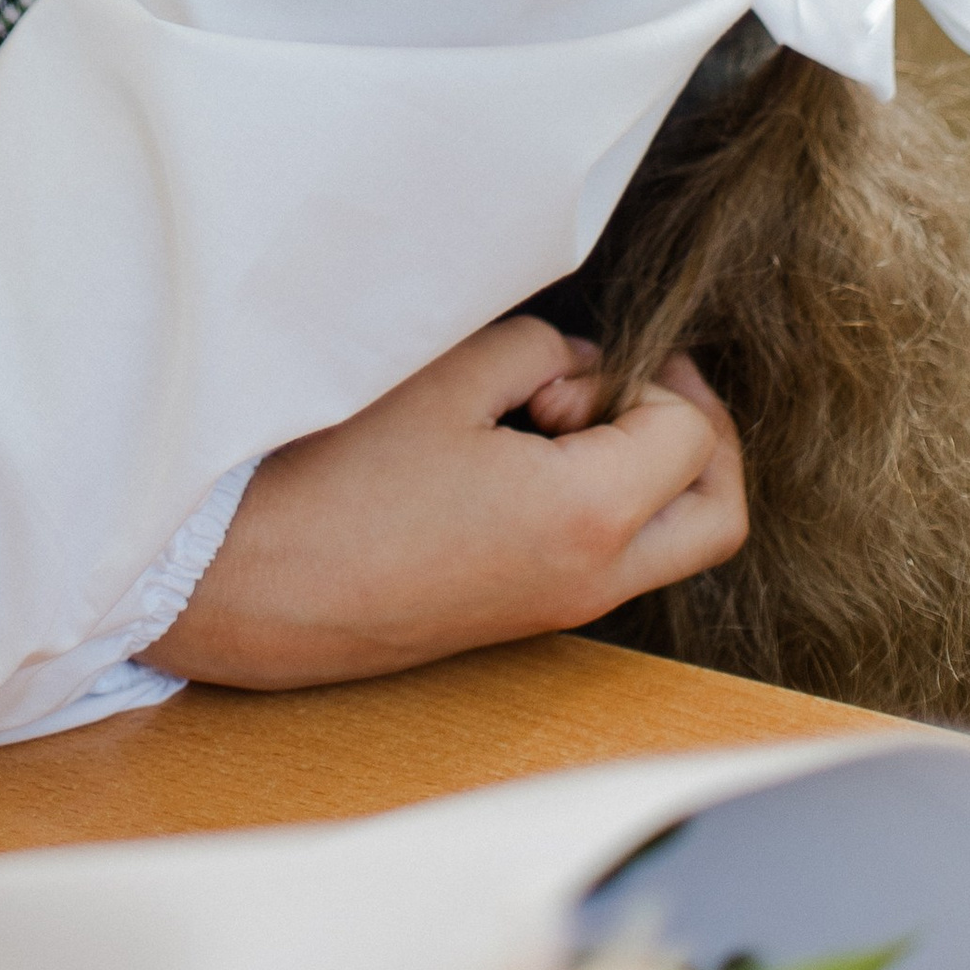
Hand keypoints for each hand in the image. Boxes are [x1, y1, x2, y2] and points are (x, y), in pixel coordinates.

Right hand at [157, 318, 745, 690]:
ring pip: (669, 545)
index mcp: (587, 518)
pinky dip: (607, 504)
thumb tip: (574, 366)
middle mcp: (593, 581)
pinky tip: (519, 458)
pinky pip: (611, 561)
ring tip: (551, 419)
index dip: (652, 380)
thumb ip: (534, 352)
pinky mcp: (520, 617)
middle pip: (717, 518)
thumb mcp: (444, 378)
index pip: (691, 437)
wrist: (252, 582)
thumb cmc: (337, 475)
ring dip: (649, 473)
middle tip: (639, 383)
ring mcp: (559, 610)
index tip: (568, 367)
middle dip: (702, 437)